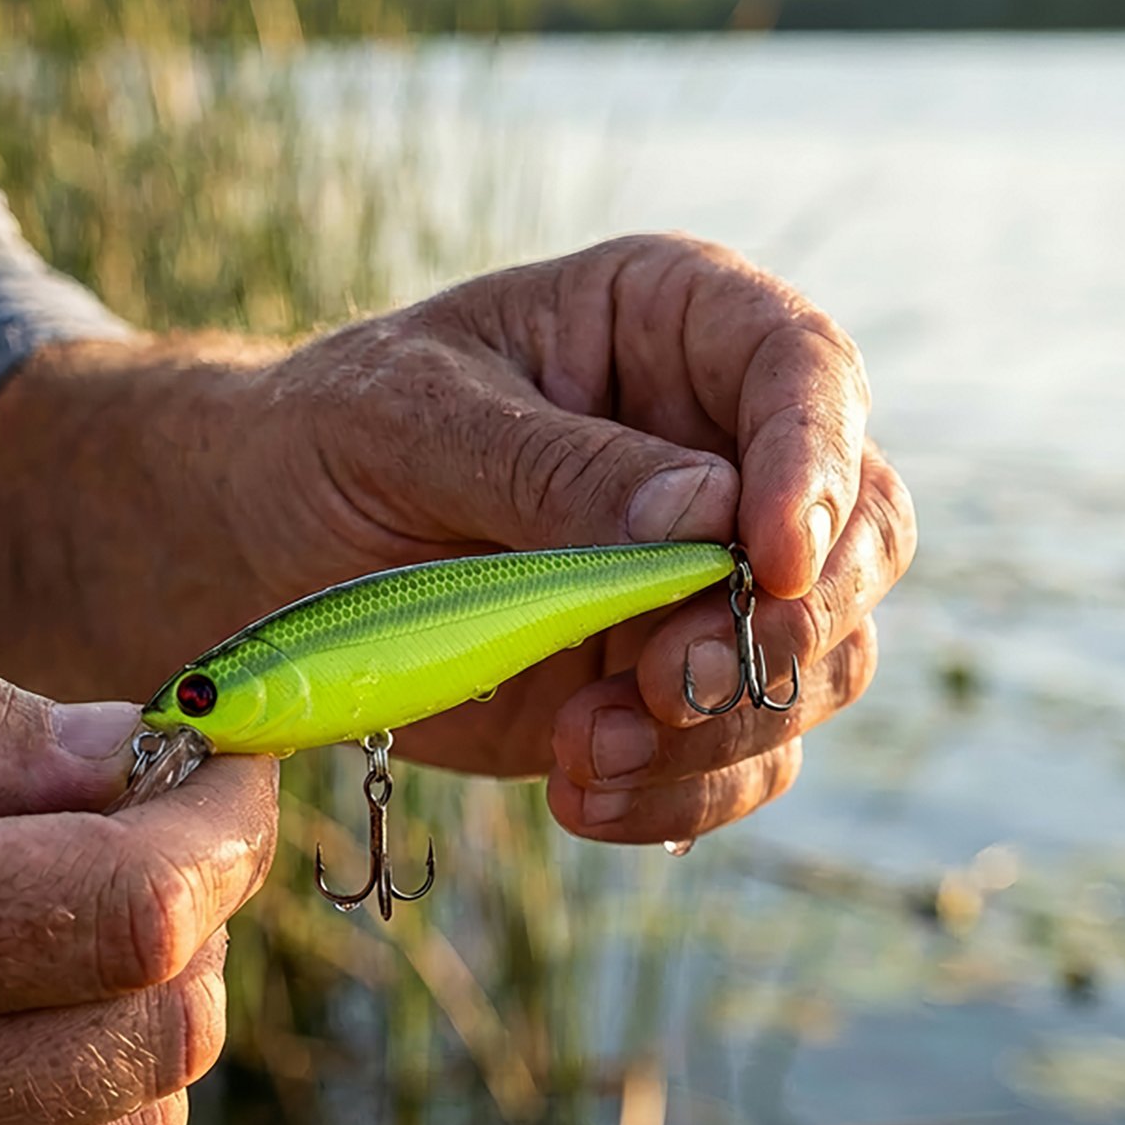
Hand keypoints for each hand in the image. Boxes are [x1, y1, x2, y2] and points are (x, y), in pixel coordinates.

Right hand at [0, 620, 275, 1124]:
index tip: (227, 769)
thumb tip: (135, 752)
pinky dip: (86, 1119)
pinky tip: (0, 1049)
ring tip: (47, 942)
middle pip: (163, 1026)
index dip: (219, 826)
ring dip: (143, 1016)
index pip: (131, 908)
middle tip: (137, 839)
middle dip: (192, 912)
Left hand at [236, 235, 915, 840]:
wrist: (263, 550)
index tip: (768, 562)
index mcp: (670, 328)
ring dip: (723, 729)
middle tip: (664, 683)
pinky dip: (682, 794)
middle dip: (785, 627)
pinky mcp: (664, 685)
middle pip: (861, 534)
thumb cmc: (327, 441)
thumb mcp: (410, 421)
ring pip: (819, 663)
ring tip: (579, 751)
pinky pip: (742, 755)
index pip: (807, 372)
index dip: (817, 467)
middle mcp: (718, 450)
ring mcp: (702, 580)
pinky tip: (580, 796)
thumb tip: (708, 516)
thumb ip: (550, 466)